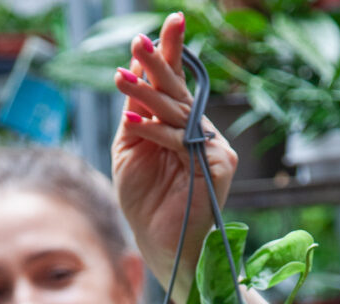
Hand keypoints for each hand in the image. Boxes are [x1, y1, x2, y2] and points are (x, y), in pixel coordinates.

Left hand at [111, 12, 237, 303]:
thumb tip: (135, 80)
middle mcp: (202, 133)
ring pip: (178, 112)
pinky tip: (133, 122)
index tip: (170, 21)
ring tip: (121, 77)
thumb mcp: (132, 152)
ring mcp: (214, 148)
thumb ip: (136, 118)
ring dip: (147, 93)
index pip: (177, 85)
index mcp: (183, 128)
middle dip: (158, 63)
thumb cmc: (146, 204)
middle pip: (179, 91)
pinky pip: (182, 139)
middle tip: (139, 40)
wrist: (161, 246)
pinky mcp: (218, 165)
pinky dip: (156, 130)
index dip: (172, 53)